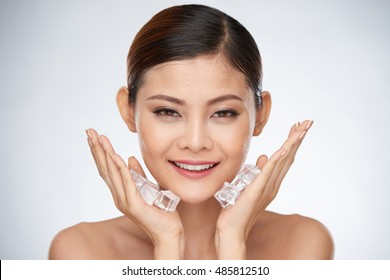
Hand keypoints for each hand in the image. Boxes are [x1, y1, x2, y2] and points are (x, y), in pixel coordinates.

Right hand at [86, 129, 183, 258]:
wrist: (168, 232)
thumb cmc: (161, 211)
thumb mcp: (149, 188)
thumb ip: (139, 175)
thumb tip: (131, 158)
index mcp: (121, 192)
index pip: (107, 169)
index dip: (100, 152)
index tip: (94, 136)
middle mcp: (118, 196)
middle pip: (104, 168)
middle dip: (97, 149)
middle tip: (89, 131)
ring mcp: (124, 201)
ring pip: (113, 173)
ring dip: (105, 154)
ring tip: (99, 138)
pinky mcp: (134, 205)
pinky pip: (127, 182)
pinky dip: (120, 169)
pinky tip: (115, 156)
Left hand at [215, 120, 312, 258]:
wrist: (232, 228)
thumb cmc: (239, 208)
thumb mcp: (249, 184)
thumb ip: (259, 172)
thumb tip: (264, 157)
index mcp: (272, 182)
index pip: (285, 158)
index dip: (292, 142)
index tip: (297, 127)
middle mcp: (274, 184)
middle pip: (289, 156)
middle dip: (298, 138)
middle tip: (308, 122)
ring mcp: (267, 187)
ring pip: (283, 161)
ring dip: (292, 144)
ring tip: (301, 129)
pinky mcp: (257, 190)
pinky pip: (269, 172)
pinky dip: (278, 159)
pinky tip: (285, 148)